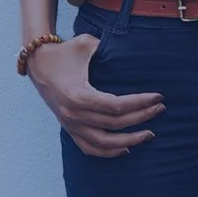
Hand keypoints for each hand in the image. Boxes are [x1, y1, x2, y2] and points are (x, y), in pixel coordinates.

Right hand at [27, 33, 164, 157]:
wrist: (36, 62)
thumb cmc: (63, 51)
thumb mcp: (85, 44)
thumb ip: (107, 48)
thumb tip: (132, 51)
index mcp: (79, 95)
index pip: (117, 106)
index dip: (140, 103)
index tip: (158, 97)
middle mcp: (74, 114)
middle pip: (115, 123)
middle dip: (142, 117)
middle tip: (160, 110)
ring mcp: (71, 125)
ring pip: (105, 143)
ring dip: (130, 141)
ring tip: (149, 134)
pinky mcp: (68, 129)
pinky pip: (90, 148)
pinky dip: (108, 152)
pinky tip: (126, 148)